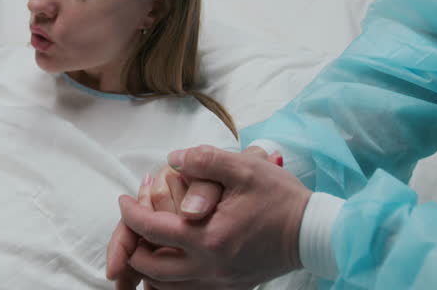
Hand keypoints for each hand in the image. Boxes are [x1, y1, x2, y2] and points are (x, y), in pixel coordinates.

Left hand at [116, 145, 310, 288]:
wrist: (313, 232)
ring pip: (167, 286)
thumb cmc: (280, 198)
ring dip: (149, 266)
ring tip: (145, 240)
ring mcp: (221, 283)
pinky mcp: (231, 288)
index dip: (131, 214)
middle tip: (132, 221)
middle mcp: (211, 268)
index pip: (152, 231)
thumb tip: (173, 160)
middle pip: (151, 268)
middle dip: (132, 246)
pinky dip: (170, 280)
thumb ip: (205, 160)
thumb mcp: (244, 168)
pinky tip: (170, 258)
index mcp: (209, 238)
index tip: (124, 199)